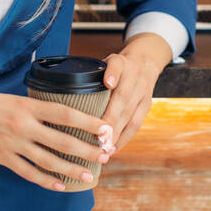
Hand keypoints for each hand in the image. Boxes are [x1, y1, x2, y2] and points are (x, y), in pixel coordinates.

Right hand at [0, 80, 112, 191]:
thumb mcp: (9, 95)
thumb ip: (31, 106)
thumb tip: (55, 114)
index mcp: (25, 105)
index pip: (65, 114)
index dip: (88, 122)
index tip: (105, 128)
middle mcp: (21, 125)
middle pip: (62, 141)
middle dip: (86, 149)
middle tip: (105, 154)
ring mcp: (11, 144)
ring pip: (48, 160)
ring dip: (70, 169)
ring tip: (88, 175)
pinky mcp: (0, 157)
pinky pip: (27, 172)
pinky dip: (45, 181)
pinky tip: (60, 185)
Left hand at [99, 32, 170, 156]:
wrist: (144, 63)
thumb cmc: (113, 69)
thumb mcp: (103, 63)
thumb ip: (90, 75)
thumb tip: (64, 94)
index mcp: (120, 62)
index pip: (117, 65)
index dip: (113, 74)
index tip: (108, 84)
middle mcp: (134, 75)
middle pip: (123, 96)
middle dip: (110, 118)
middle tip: (97, 136)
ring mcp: (143, 91)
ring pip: (130, 114)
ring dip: (116, 132)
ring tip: (103, 148)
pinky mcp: (147, 105)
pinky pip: (136, 124)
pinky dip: (124, 138)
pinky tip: (112, 149)